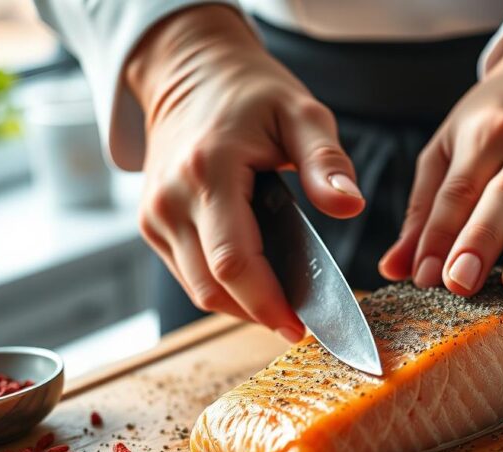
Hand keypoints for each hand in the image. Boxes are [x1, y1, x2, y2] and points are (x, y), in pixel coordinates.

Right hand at [126, 5, 362, 341]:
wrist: (191, 72)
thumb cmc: (252, 94)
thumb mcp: (302, 113)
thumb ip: (326, 161)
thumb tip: (350, 205)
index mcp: (208, 172)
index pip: (233, 262)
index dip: (268, 303)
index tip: (304, 329)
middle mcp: (170, 200)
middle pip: (212, 288)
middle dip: (260, 313)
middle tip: (304, 323)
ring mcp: (154, 216)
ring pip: (198, 289)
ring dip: (242, 305)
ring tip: (286, 302)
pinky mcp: (152, 225)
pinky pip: (189, 274)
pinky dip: (225, 287)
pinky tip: (260, 280)